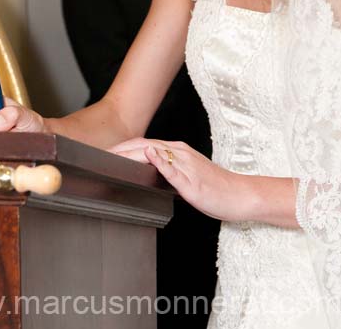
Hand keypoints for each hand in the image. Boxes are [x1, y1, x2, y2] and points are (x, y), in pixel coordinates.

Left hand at [109, 137, 252, 222]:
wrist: (241, 195)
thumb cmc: (215, 188)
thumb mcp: (186, 176)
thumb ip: (167, 170)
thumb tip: (148, 170)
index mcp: (178, 151)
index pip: (143, 145)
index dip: (122, 148)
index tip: (104, 153)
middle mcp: (181, 153)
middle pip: (144, 146)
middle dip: (120, 149)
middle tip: (99, 154)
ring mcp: (187, 166)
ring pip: (156, 153)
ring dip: (132, 153)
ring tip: (112, 155)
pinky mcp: (193, 182)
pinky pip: (175, 169)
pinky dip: (160, 161)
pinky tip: (149, 156)